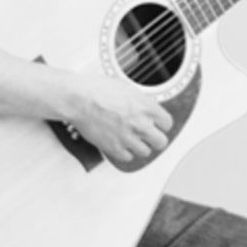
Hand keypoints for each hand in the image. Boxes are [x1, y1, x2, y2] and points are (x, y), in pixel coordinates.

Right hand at [58, 72, 172, 164]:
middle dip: (156, 139)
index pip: (168, 124)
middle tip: (149, 137)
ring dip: (140, 147)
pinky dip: (125, 153)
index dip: (162, 124)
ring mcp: (128, 138)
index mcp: (147, 108)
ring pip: (145, 152)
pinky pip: (127, 158)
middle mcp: (141, 124)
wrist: (79, 99)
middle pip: (161, 142)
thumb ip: (142, 102)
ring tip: (133, 140)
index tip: (158, 125)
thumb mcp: (128, 88)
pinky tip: (121, 145)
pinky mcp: (114, 148)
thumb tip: (147, 107)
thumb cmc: (98, 90)